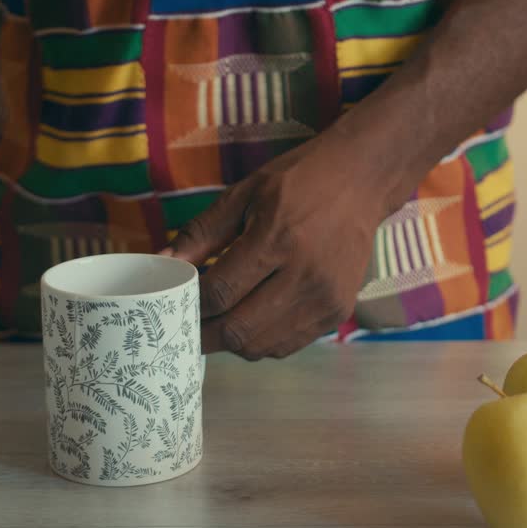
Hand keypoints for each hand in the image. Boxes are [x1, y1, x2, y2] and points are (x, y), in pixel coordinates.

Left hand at [163, 134, 397, 359]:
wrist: (362, 180)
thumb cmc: (299, 181)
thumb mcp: (245, 193)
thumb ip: (202, 232)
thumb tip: (164, 261)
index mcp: (276, 239)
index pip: (219, 292)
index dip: (189, 304)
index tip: (173, 302)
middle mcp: (305, 275)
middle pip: (237, 330)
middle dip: (203, 334)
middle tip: (185, 325)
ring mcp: (325, 299)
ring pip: (261, 347)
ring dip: (231, 341)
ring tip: (216, 324)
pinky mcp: (337, 312)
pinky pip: (287, 345)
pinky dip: (261, 342)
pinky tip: (250, 321)